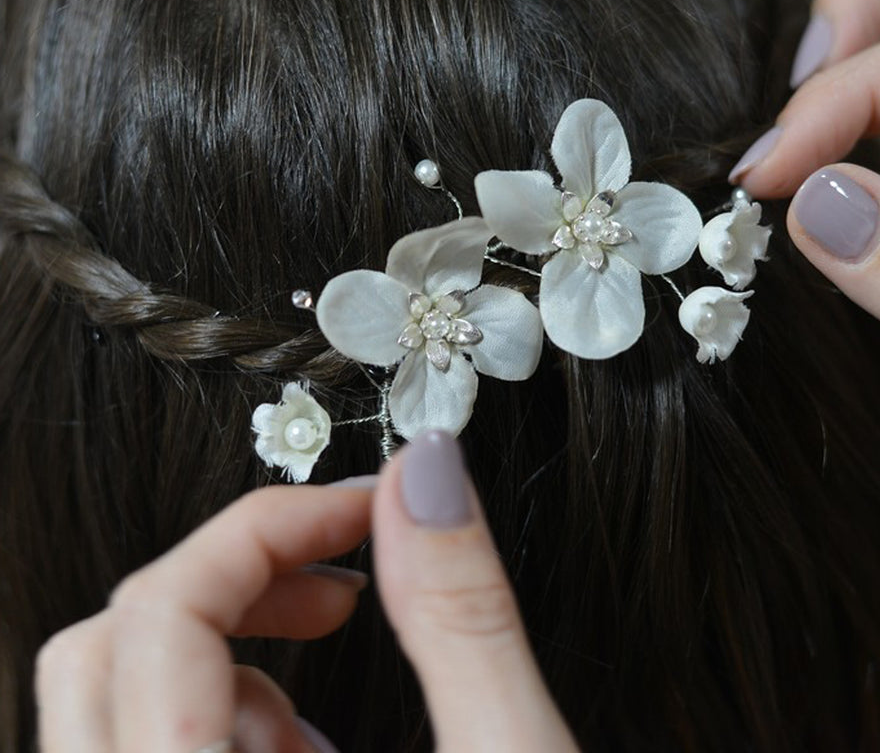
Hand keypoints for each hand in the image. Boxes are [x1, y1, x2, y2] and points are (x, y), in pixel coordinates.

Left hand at [36, 430, 578, 751]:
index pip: (159, 619)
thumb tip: (427, 468)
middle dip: (233, 577)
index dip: (266, 529)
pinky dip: (226, 728)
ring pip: (108, 711)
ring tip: (332, 683)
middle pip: (101, 651)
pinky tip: (317, 749)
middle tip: (341, 573)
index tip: (365, 507)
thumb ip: (464, 617)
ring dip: (226, 660)